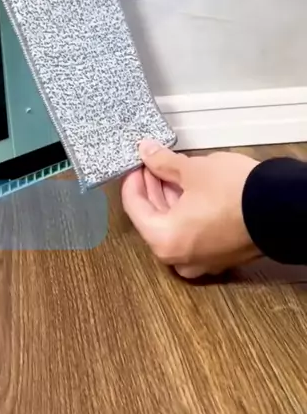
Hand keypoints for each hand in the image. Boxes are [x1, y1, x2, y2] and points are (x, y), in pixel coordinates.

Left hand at [121, 140, 261, 278]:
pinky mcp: (220, 256)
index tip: (137, 164)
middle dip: (153, 188)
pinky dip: (188, 212)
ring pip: (174, 227)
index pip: (134, 207)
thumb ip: (162, 162)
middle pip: (153, 219)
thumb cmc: (235, 193)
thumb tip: (146, 151)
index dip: (133, 180)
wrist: (280, 209)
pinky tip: (191, 189)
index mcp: (164, 240)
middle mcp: (179, 258)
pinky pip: (194, 233)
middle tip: (153, 164)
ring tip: (173, 172)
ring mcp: (202, 261)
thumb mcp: (193, 170)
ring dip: (170, 199)